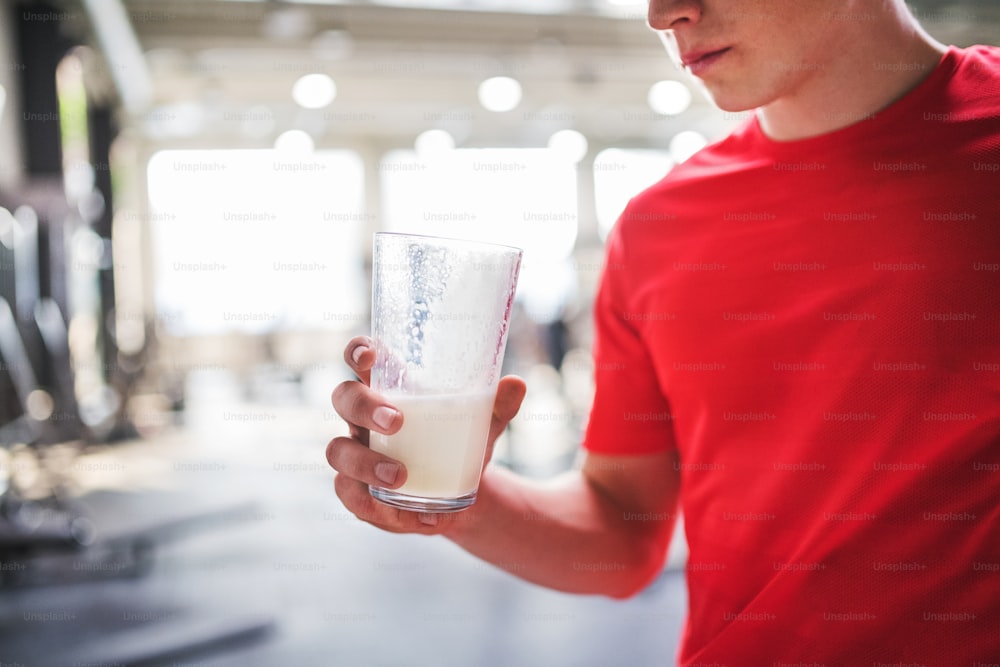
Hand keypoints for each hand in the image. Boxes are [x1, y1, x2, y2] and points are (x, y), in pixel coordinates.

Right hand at [325, 336, 525, 532]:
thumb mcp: (482, 425)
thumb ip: (497, 405)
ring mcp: (355, 454)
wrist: (458, 494)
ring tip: (400, 477)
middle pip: (343, 399)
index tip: (370, 356)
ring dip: (366, 463)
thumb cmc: (459, 443)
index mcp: (388, 389)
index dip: (357, 351)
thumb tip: (516, 384)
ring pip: (336, 451)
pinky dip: (382, 510)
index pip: (360, 358)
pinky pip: (352, 499)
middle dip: (364, 407)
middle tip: (396, 421)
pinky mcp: (358, 494)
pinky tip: (417, 518)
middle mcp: (362, 418)